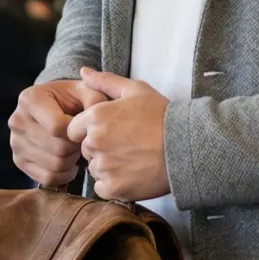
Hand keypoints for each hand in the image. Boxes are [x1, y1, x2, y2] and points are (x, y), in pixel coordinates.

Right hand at [10, 79, 110, 186]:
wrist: (55, 108)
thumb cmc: (72, 99)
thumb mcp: (85, 91)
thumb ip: (95, 100)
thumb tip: (96, 118)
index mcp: (30, 99)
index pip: (57, 127)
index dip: (77, 132)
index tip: (83, 128)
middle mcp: (17, 120)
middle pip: (57, 148)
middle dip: (76, 147)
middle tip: (81, 141)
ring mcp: (15, 142)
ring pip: (54, 165)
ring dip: (71, 160)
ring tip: (75, 148)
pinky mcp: (19, 161)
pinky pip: (47, 178)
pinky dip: (64, 174)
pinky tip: (69, 163)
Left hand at [66, 69, 170, 201]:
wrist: (185, 146)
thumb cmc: (161, 115)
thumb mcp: (136, 90)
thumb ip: (105, 81)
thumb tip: (83, 71)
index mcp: (95, 117)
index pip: (73, 130)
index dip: (88, 130)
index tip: (109, 131)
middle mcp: (95, 142)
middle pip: (85, 149)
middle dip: (99, 148)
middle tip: (125, 144)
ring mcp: (104, 167)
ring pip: (94, 169)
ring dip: (107, 166)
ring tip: (132, 158)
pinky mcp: (114, 188)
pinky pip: (103, 188)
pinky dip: (114, 183)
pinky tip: (132, 173)